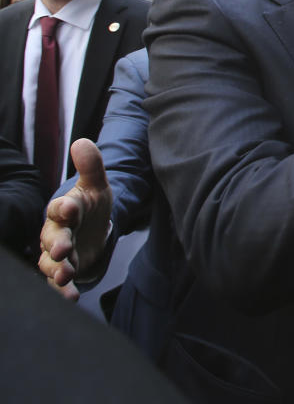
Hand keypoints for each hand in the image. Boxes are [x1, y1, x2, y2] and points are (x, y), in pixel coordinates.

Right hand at [38, 139, 112, 299]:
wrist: (94, 227)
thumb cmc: (92, 205)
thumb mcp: (97, 185)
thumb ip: (92, 166)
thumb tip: (83, 141)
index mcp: (65, 208)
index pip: (60, 207)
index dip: (63, 207)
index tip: (68, 207)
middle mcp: (57, 231)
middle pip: (52, 238)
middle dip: (56, 244)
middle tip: (63, 250)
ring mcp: (59, 253)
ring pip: (51, 263)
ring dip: (57, 270)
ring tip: (65, 276)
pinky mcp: (66, 270)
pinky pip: (60, 282)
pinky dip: (64, 290)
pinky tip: (71, 296)